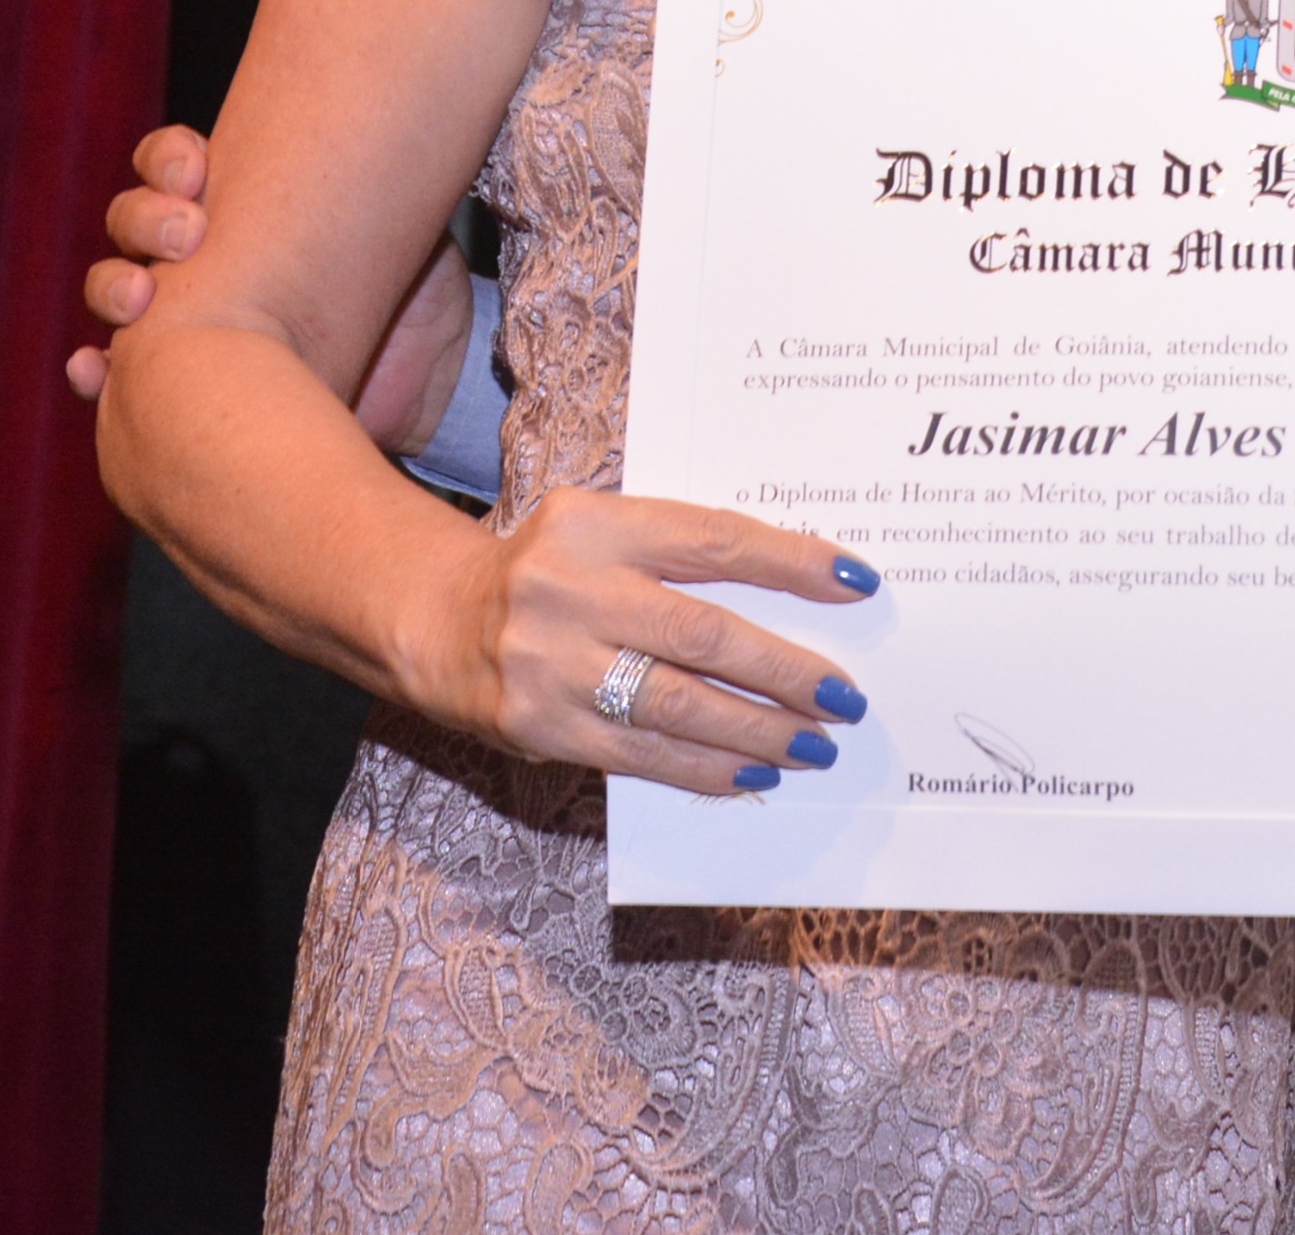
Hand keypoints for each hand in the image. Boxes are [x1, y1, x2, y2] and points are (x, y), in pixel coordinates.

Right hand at [68, 123, 475, 453]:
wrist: (423, 393)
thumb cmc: (412, 306)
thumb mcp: (410, 241)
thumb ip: (380, 198)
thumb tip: (393, 143)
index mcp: (242, 205)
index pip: (173, 163)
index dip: (169, 159)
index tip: (197, 171)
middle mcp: (200, 256)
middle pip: (133, 219)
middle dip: (146, 219)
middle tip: (187, 234)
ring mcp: (184, 318)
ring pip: (114, 287)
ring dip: (114, 287)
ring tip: (141, 300)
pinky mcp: (179, 383)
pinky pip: (115, 375)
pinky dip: (92, 369)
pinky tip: (93, 369)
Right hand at [403, 485, 881, 793]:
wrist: (438, 620)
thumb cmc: (552, 572)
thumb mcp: (606, 533)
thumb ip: (681, 555)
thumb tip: (800, 598)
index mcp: (599, 523)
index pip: (714, 539)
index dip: (792, 562)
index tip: (856, 584)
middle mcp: (572, 588)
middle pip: (704, 633)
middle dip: (785, 670)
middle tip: (844, 697)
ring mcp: (551, 662)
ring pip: (678, 704)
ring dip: (757, 730)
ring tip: (813, 744)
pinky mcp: (540, 726)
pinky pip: (641, 755)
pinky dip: (706, 768)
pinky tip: (752, 772)